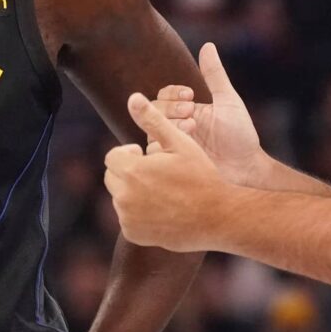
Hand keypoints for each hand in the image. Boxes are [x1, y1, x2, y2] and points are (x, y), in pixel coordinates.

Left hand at [104, 92, 230, 250]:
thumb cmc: (201, 176)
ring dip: (133, 193)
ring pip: (120, 198)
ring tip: (162, 192)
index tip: (147, 156)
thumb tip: (133, 97)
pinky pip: (126, 219)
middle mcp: (124, 196)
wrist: (218, 217)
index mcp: (132, 170)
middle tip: (156, 174)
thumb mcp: (180, 143)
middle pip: (112, 177)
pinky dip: (138, 214)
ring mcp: (127, 218)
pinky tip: (162, 210)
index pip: (113, 156)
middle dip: (129, 172)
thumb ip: (153, 120)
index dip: (130, 154)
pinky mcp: (133, 234)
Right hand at [150, 42, 267, 186]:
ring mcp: (172, 145)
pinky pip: (154, 154)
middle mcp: (175, 126)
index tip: (191, 95)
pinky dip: (165, 146)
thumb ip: (215, 75)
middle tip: (192, 111)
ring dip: (170, 125)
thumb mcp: (228, 101)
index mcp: (186, 110)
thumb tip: (207, 45)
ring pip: (152, 130)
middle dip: (171, 108)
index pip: (163, 94)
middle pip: (153, 110)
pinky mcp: (170, 165)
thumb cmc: (239, 135)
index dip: (173, 93)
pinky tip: (184, 145)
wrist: (246, 169)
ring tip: (192, 128)